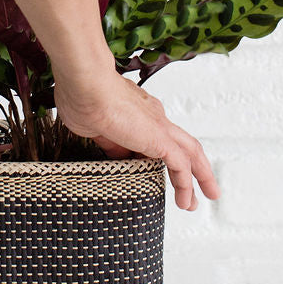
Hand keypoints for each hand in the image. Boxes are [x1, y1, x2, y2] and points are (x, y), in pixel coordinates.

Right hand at [53, 70, 220, 210]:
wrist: (86, 83)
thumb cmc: (81, 98)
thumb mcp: (93, 127)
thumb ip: (107, 141)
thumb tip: (116, 154)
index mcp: (136, 110)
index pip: (150, 135)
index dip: (147, 155)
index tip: (141, 172)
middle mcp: (153, 115)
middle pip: (182, 143)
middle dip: (193, 166)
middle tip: (197, 189)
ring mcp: (158, 126)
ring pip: (190, 152)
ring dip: (199, 176)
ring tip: (200, 198)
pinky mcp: (160, 138)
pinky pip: (181, 166)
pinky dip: (185, 184)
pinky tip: (185, 200)